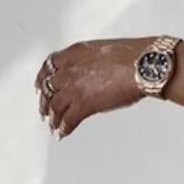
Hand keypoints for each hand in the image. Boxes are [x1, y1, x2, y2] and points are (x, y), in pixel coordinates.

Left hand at [34, 38, 152, 138]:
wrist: (143, 65)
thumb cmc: (133, 56)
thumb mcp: (103, 50)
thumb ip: (91, 62)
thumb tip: (93, 73)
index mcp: (74, 53)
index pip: (49, 65)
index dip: (43, 78)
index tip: (41, 85)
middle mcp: (69, 70)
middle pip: (48, 88)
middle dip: (45, 102)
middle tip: (44, 110)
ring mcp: (74, 88)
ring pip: (55, 107)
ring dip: (53, 118)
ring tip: (53, 125)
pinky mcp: (83, 105)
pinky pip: (68, 121)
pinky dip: (64, 129)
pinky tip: (63, 133)